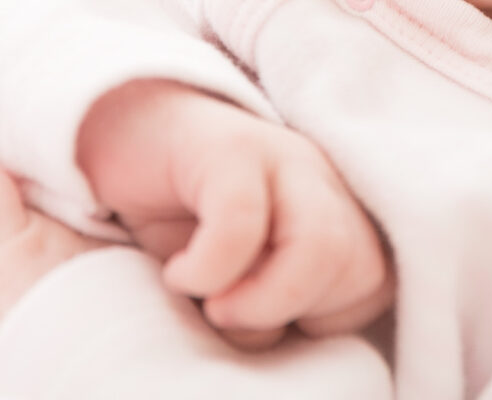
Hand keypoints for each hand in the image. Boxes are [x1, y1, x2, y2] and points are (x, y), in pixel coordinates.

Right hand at [76, 79, 392, 349]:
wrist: (116, 130)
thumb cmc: (179, 222)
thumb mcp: (235, 280)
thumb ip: (276, 305)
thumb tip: (289, 359)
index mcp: (335, 210)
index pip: (375, 285)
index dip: (322, 324)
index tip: (263, 323)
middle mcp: (320, 180)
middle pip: (362, 268)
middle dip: (296, 314)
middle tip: (229, 314)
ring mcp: (280, 157)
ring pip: (322, 246)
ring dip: (261, 301)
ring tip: (209, 302)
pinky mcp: (230, 147)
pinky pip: (243, 221)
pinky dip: (210, 269)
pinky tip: (179, 274)